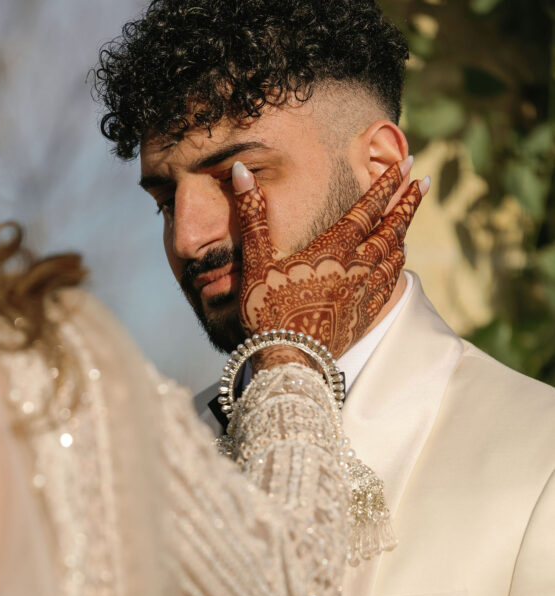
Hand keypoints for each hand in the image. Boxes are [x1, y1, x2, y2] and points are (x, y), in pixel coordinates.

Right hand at [232, 156, 428, 359]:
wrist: (287, 360)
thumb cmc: (266, 310)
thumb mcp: (255, 260)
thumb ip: (253, 215)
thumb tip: (242, 169)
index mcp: (332, 250)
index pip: (367, 208)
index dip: (387, 184)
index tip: (407, 164)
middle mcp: (356, 268)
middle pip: (390, 229)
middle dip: (408, 202)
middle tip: (424, 181)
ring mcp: (364, 294)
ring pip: (395, 256)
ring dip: (405, 232)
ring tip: (409, 217)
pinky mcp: (365, 317)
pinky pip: (391, 285)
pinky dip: (399, 266)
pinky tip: (400, 260)